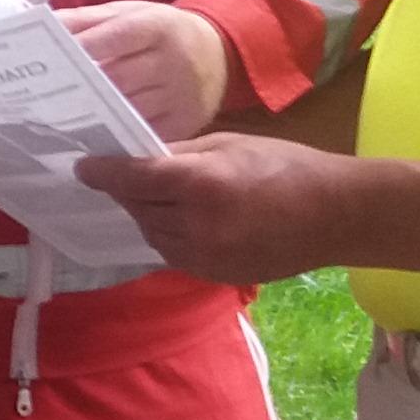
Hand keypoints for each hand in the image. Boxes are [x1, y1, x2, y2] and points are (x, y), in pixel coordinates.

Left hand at [60, 2, 235, 139]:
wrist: (218, 55)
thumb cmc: (161, 32)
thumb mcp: (130, 14)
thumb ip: (87, 19)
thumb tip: (45, 25)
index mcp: (159, 26)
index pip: (117, 36)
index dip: (85, 47)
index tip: (51, 58)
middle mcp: (174, 61)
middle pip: (121, 79)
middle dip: (83, 88)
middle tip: (44, 97)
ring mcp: (182, 96)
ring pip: (130, 111)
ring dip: (96, 116)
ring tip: (60, 120)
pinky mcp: (186, 124)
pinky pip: (145, 134)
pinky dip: (118, 136)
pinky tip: (92, 137)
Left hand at [81, 135, 351, 284]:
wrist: (336, 216)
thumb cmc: (287, 167)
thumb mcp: (230, 144)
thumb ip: (182, 154)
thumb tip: (142, 158)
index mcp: (200, 184)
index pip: (133, 179)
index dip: (103, 172)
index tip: (83, 168)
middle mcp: (196, 224)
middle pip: (139, 208)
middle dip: (127, 192)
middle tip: (122, 175)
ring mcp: (205, 256)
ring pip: (152, 235)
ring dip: (147, 215)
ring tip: (156, 197)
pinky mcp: (215, 275)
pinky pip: (173, 254)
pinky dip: (167, 236)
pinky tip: (180, 220)